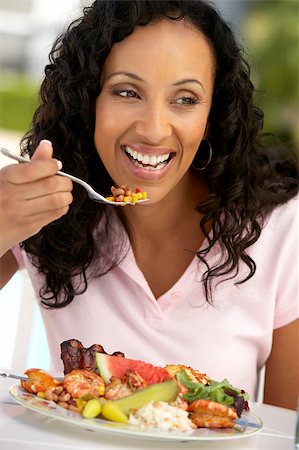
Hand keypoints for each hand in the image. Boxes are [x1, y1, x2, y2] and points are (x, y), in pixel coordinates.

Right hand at [0, 140, 72, 255]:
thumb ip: (31, 163)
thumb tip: (47, 145)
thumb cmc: (1, 196)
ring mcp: (19, 213)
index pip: (34, 169)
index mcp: (5, 178)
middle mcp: (11, 196)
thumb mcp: (9, 177)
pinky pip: (54, 214)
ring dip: (67, 195)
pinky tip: (59, 204)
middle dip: (65, 182)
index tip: (57, 165)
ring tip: (65, 193)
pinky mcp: (28, 227)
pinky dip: (63, 207)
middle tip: (66, 181)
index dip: (51, 165)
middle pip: (50, 185)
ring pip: (56, 200)